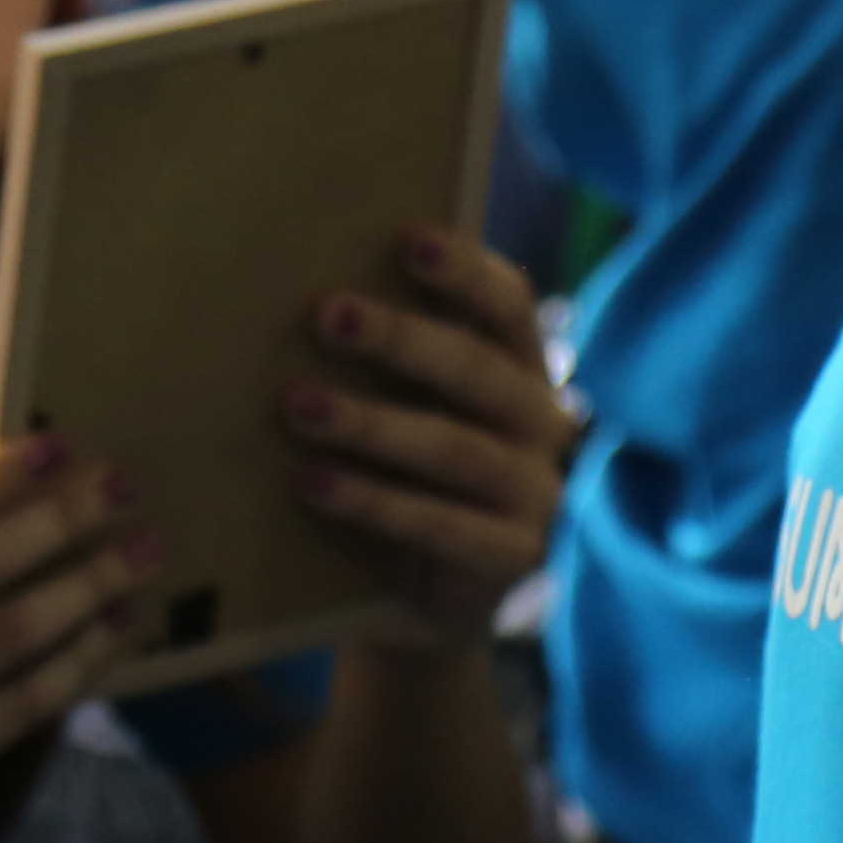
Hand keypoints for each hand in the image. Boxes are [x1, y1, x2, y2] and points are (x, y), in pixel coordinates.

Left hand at [285, 226, 580, 648]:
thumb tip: (303, 287)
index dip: (464, 272)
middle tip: (328, 313)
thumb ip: (394, 359)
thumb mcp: (414, 411)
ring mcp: (537, 497)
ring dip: (373, 424)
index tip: (406, 239)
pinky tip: (310, 483)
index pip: (507, 307)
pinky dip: (372, 502)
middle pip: (479, 371)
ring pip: (457, 449)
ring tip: (298, 404)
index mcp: (523, 370)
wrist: (430, 603)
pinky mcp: (511, 561)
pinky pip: (441, 526)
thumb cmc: (411, 480)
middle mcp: (544, 425)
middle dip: (403, 339)